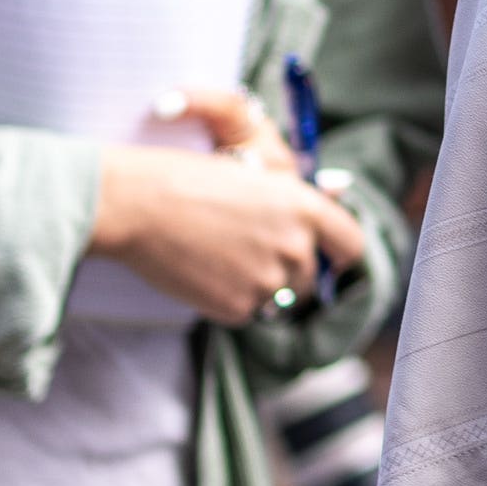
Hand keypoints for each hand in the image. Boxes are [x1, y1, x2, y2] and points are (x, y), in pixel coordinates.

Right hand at [88, 85, 367, 324]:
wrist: (136, 204)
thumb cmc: (186, 177)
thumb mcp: (251, 174)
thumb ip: (292, 202)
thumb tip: (329, 203)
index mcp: (305, 208)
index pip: (350, 245)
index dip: (338, 253)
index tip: (326, 256)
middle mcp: (295, 246)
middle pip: (312, 276)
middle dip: (288, 269)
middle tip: (249, 252)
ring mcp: (267, 280)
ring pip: (278, 296)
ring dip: (258, 284)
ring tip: (220, 257)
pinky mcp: (236, 307)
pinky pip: (245, 311)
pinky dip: (228, 298)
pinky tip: (202, 272)